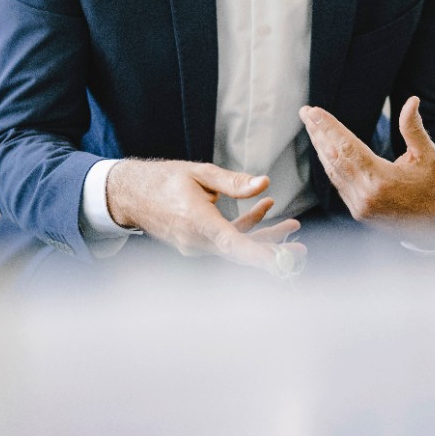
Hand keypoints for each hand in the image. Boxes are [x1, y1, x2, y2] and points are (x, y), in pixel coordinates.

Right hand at [106, 159, 305, 275]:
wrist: (131, 195)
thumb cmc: (164, 180)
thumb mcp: (200, 173)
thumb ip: (233, 182)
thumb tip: (264, 183)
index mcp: (197, 222)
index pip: (232, 244)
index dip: (258, 254)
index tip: (280, 262)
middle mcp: (197, 241)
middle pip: (241, 251)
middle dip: (273, 251)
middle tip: (303, 251)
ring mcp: (196, 246)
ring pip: (238, 246)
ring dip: (265, 237)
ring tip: (294, 224)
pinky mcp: (198, 244)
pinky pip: (227, 240)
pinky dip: (247, 227)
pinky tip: (265, 208)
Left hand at [300, 97, 434, 249]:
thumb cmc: (432, 185)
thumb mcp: (427, 155)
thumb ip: (413, 128)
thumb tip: (411, 101)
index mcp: (381, 179)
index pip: (347, 147)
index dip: (329, 128)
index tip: (314, 112)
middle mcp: (365, 195)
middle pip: (334, 158)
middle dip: (318, 133)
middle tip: (306, 113)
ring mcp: (359, 206)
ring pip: (332, 172)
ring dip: (320, 148)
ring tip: (312, 127)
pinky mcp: (358, 212)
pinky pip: (338, 184)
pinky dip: (330, 165)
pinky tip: (325, 150)